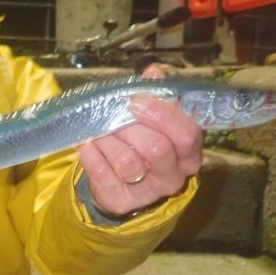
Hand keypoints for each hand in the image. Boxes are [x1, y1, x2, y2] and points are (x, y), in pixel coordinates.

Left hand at [78, 64, 202, 216]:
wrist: (117, 182)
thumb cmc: (139, 142)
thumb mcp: (151, 118)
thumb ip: (154, 95)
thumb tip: (155, 73)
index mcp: (188, 153)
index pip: (187, 134)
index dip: (162, 115)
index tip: (136, 101)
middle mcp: (174, 176)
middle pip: (157, 149)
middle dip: (130, 127)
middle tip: (113, 115)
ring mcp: (148, 192)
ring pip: (128, 163)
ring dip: (108, 140)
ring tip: (97, 131)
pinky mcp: (122, 201)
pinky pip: (103, 176)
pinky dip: (92, 156)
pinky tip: (87, 145)